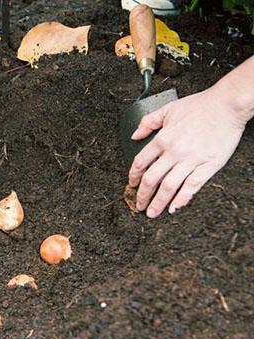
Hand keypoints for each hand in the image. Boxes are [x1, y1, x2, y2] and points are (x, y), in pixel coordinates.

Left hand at [128, 87, 246, 217]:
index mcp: (163, 138)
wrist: (228, 105)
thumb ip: (148, 122)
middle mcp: (174, 151)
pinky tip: (174, 208)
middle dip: (142, 195)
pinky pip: (192, 186)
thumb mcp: (168, 109)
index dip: (134, 176)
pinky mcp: (209, 165)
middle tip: (139, 206)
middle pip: (152, 179)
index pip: (141, 162)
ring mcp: (192, 160)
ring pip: (169, 186)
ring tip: (152, 213)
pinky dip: (182, 199)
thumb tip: (134, 136)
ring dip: (158, 202)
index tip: (131, 185)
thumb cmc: (200, 105)